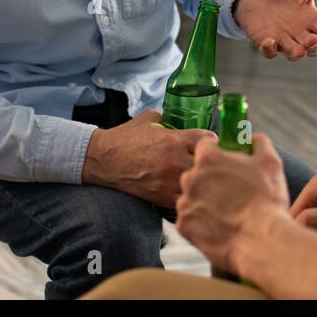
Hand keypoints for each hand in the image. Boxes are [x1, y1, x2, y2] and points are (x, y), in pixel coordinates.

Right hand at [81, 110, 213, 207]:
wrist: (104, 159)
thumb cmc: (125, 137)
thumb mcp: (148, 119)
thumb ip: (166, 118)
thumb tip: (175, 117)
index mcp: (175, 139)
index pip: (208, 140)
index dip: (211, 142)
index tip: (211, 144)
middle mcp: (176, 160)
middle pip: (209, 165)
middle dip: (210, 164)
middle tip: (208, 164)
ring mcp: (169, 181)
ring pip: (199, 184)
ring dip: (201, 181)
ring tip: (200, 180)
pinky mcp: (161, 197)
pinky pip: (184, 200)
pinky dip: (187, 196)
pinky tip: (185, 192)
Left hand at [175, 132, 288, 271]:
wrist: (260, 240)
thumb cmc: (266, 200)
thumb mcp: (270, 163)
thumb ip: (259, 143)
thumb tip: (253, 138)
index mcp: (208, 159)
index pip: (204, 146)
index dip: (216, 153)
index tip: (225, 162)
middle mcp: (191, 178)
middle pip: (195, 172)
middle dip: (209, 179)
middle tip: (229, 191)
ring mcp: (185, 203)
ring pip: (191, 197)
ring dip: (203, 201)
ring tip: (226, 212)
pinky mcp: (183, 226)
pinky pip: (189, 219)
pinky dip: (200, 222)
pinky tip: (218, 225)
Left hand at [235, 0, 316, 60]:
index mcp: (312, 19)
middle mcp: (300, 33)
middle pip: (312, 46)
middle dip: (313, 45)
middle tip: (313, 40)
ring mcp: (283, 40)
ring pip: (294, 53)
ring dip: (296, 53)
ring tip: (299, 51)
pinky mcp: (265, 42)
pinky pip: (269, 52)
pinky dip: (269, 50)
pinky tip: (269, 42)